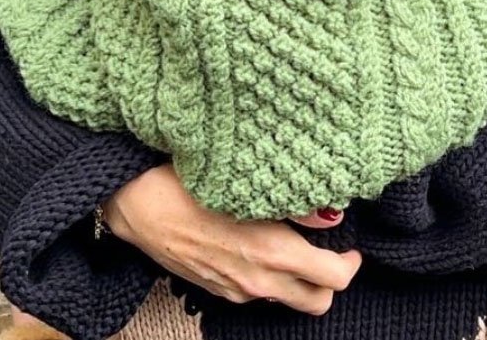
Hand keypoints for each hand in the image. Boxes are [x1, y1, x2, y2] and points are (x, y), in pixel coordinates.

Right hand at [104, 165, 360, 314]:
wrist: (137, 205)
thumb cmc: (190, 182)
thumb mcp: (248, 185)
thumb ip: (297, 206)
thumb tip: (333, 215)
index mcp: (272, 253)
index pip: (333, 279)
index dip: (350, 264)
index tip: (349, 244)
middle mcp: (258, 280)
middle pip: (317, 302)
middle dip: (330, 281)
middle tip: (329, 250)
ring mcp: (236, 290)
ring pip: (287, 298)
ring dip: (300, 280)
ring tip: (296, 243)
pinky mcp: (217, 291)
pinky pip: (258, 292)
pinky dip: (271, 278)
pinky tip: (260, 247)